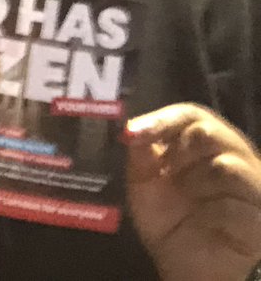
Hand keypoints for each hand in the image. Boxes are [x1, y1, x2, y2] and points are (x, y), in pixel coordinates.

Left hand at [125, 103, 260, 280]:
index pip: (192, 115)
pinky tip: (203, 222)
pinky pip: (237, 207)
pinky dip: (211, 214)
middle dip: (180, 152)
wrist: (184, 266)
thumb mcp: (145, 183)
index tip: (135, 133)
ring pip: (227, 166)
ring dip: (196, 183)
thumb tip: (131, 126)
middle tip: (166, 172)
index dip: (163, 120)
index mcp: (207, 145)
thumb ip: (141, 153)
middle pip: (212, 133)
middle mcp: (236, 159)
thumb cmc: (168, 220)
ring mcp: (254, 189)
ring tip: (188, 198)